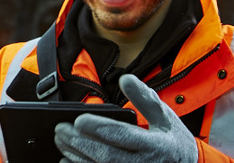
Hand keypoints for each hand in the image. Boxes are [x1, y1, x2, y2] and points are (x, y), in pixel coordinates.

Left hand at [54, 74, 197, 162]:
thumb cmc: (173, 143)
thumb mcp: (166, 118)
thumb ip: (145, 98)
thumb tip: (126, 78)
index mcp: (155, 145)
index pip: (122, 135)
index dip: (98, 127)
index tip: (79, 119)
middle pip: (104, 155)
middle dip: (78, 142)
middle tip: (60, 129)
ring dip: (75, 156)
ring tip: (60, 141)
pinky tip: (67, 160)